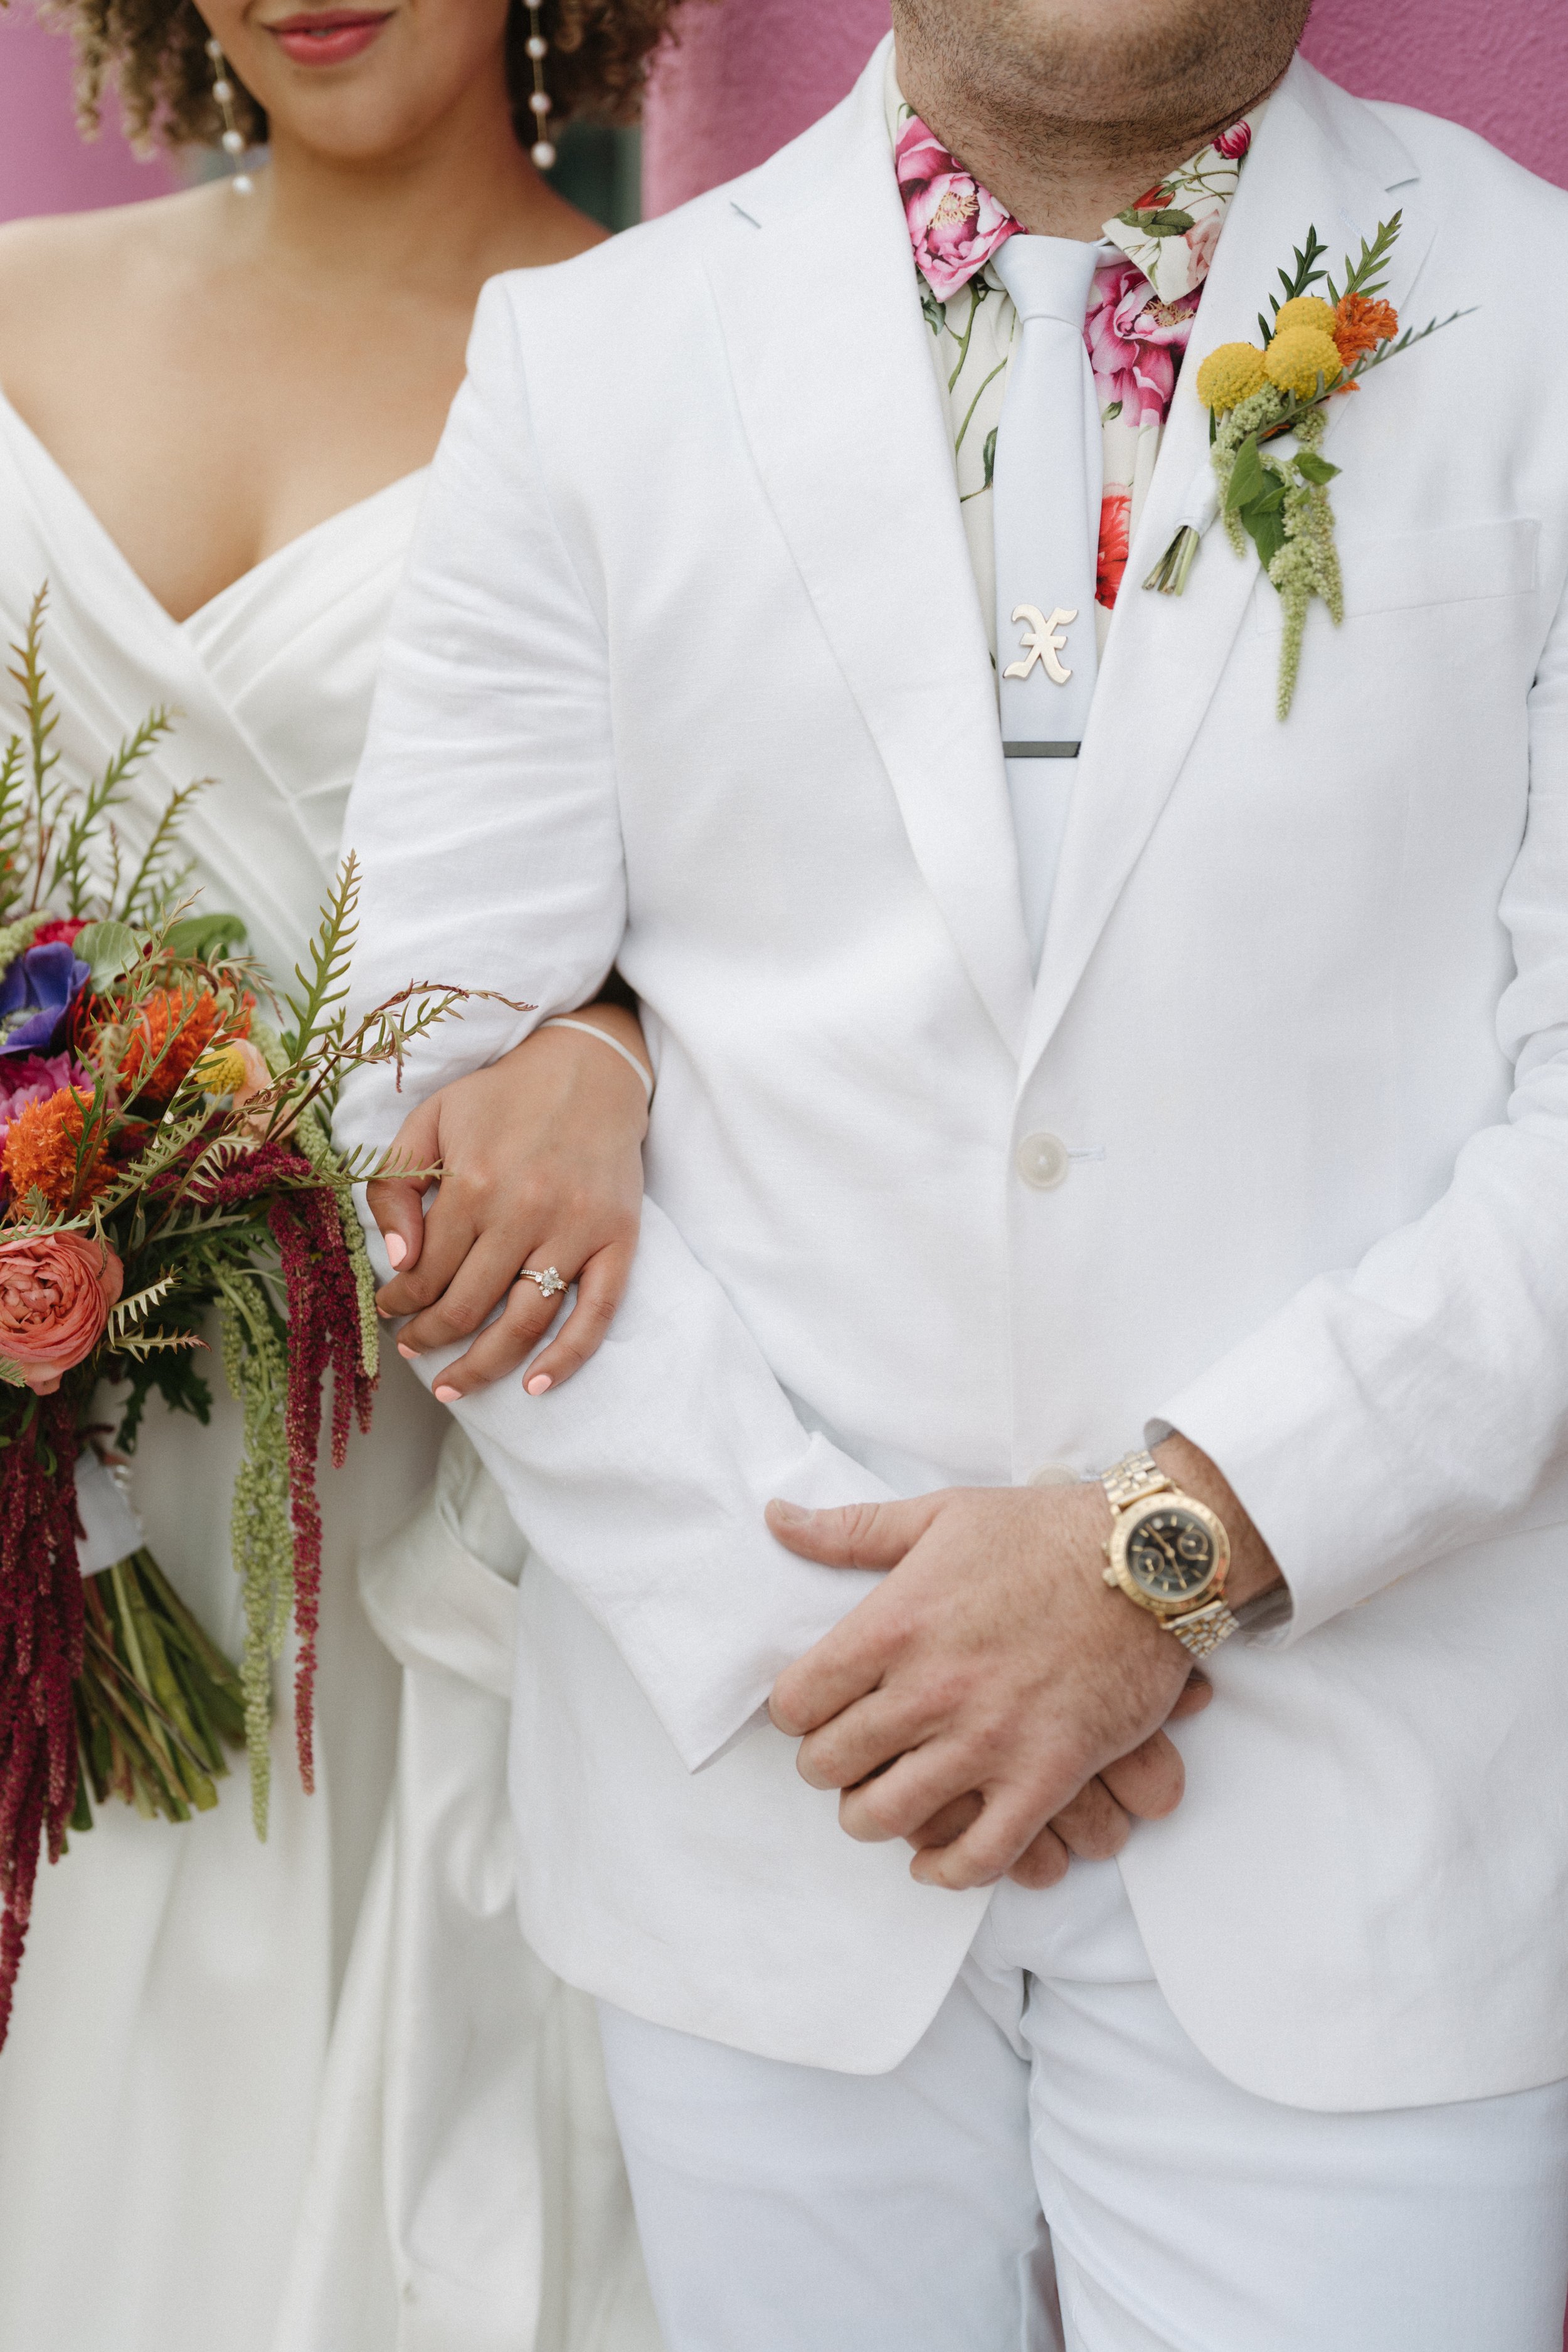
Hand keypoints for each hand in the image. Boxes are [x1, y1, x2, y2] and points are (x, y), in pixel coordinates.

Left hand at [368, 1007, 649, 1396]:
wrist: (589, 1069)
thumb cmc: (501, 1097)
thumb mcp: (429, 1121)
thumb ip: (396, 1186)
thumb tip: (399, 1262)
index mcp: (475, 1182)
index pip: (425, 1272)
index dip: (400, 1303)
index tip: (391, 1311)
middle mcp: (526, 1212)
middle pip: (468, 1306)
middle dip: (430, 1338)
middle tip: (414, 1349)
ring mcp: (577, 1230)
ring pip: (524, 1323)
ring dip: (483, 1365)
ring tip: (454, 1385)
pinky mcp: (618, 1240)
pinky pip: (595, 1315)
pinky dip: (566, 1358)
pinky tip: (535, 1385)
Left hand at [766, 1448, 1277, 1891]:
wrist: (1149, 1559)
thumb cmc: (1042, 1530)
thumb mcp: (938, 1514)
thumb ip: (850, 1529)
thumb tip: (777, 1518)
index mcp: (894, 1625)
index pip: (796, 1702)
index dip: (795, 1711)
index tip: (812, 1709)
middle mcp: (931, 1689)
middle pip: (831, 1764)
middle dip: (826, 1766)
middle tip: (845, 1756)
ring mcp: (988, 1740)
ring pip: (888, 1816)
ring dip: (871, 1818)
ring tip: (879, 1803)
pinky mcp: (1046, 1776)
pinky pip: (979, 1855)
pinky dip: (947, 1869)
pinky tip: (936, 1859)